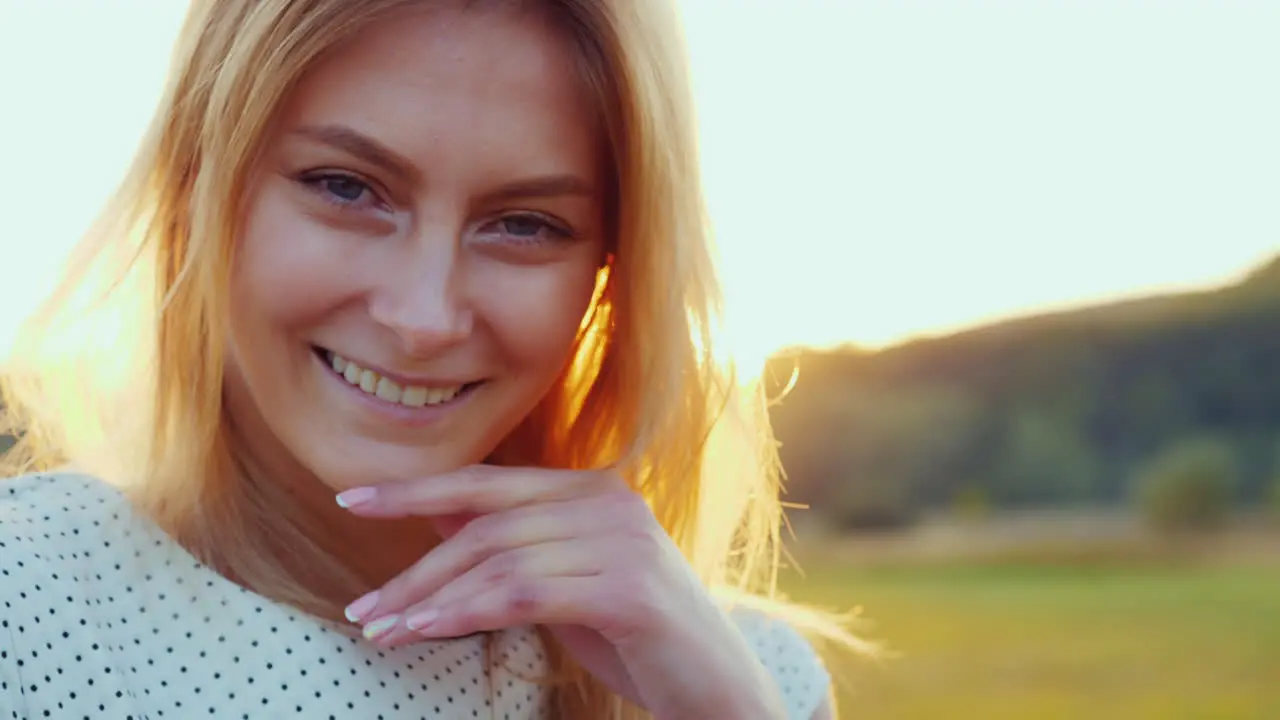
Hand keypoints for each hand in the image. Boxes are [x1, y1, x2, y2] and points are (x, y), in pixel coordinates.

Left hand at [334, 465, 786, 718]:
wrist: (715, 686)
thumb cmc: (634, 638)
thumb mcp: (562, 582)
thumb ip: (510, 545)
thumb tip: (433, 514)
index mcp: (593, 490)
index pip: (488, 483)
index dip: (417, 490)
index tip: (353, 501)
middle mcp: (609, 501)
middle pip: (486, 525)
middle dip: (415, 568)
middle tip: (362, 609)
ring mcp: (622, 541)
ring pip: (499, 561)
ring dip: (430, 600)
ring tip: (384, 630)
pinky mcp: (628, 589)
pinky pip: (526, 594)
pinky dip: (468, 611)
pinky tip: (430, 629)